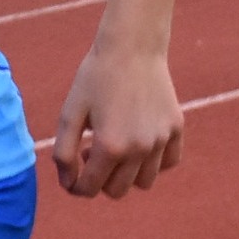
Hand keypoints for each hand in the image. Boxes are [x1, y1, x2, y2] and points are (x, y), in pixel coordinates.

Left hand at [53, 44, 183, 197]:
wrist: (132, 46)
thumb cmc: (95, 77)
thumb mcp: (69, 114)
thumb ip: (63, 153)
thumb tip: (69, 185)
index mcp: (110, 146)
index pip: (89, 188)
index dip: (75, 187)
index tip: (70, 176)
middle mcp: (139, 149)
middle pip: (117, 191)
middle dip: (99, 180)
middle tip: (89, 152)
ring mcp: (161, 140)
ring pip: (144, 182)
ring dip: (126, 174)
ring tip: (115, 148)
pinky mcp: (176, 129)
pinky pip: (168, 163)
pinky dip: (154, 162)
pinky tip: (139, 143)